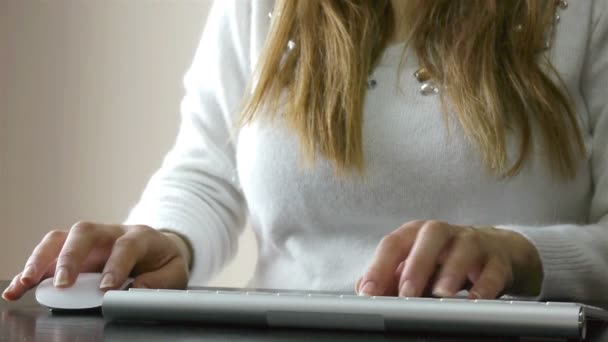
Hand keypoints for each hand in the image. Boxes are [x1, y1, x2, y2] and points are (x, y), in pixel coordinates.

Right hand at [2, 222, 191, 300]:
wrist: (159, 249)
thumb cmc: (164, 262)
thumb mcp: (175, 273)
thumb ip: (159, 282)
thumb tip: (134, 290)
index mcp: (140, 236)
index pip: (126, 245)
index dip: (116, 266)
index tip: (107, 289)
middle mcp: (111, 232)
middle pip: (85, 232)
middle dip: (71, 256)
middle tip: (64, 283)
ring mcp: (90, 241)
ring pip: (61, 238)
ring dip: (41, 259)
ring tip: (28, 282)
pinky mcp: (74, 252)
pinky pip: (48, 255)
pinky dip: (31, 270)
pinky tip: (17, 287)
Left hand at [355, 220, 542, 298]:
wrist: (493, 251)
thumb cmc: (444, 260)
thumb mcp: (414, 266)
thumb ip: (389, 278)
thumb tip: (364, 290)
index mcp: (416, 234)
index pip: (393, 244)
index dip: (379, 267)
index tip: (368, 292)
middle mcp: (442, 233)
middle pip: (429, 237)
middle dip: (416, 265)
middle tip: (406, 293)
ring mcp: (472, 242)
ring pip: (463, 248)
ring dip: (451, 271)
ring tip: (441, 294)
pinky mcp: (497, 259)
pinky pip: (493, 269)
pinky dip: (485, 285)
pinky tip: (475, 300)